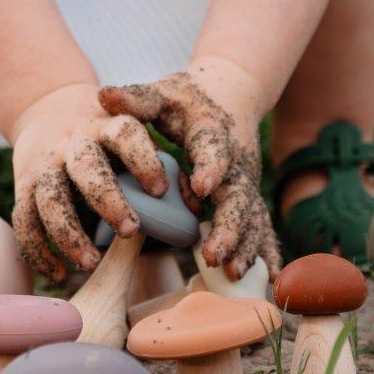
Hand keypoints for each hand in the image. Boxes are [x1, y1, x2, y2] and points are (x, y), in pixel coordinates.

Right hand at [10, 83, 167, 280]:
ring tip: (92, 262)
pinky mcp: (23, 186)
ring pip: (49, 198)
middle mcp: (73, 142)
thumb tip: (196, 210)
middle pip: (86, 167)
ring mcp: (45, 164)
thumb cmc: (109, 141)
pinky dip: (38, 250)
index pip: (125, 134)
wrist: (48, 112)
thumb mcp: (136, 142)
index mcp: (108, 126)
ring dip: (69, 233)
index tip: (159, 188)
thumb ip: (167, 171)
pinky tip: (59, 274)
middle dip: (108, 199)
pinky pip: (24, 220)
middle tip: (130, 230)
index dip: (143, 160)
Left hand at [98, 57, 282, 280]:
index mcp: (212, 133)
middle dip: (227, 226)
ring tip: (231, 272)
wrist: (231, 95)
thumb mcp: (161, 95)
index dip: (210, 167)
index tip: (202, 185)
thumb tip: (102, 95)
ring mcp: (246, 183)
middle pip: (238, 196)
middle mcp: (236, 161)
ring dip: (245, 246)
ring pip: (252, 217)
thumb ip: (136, 99)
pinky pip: (261, 227)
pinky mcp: (250, 198)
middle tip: (211, 253)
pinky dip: (267, 251)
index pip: (213, 150)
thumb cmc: (186, 100)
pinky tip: (270, 278)